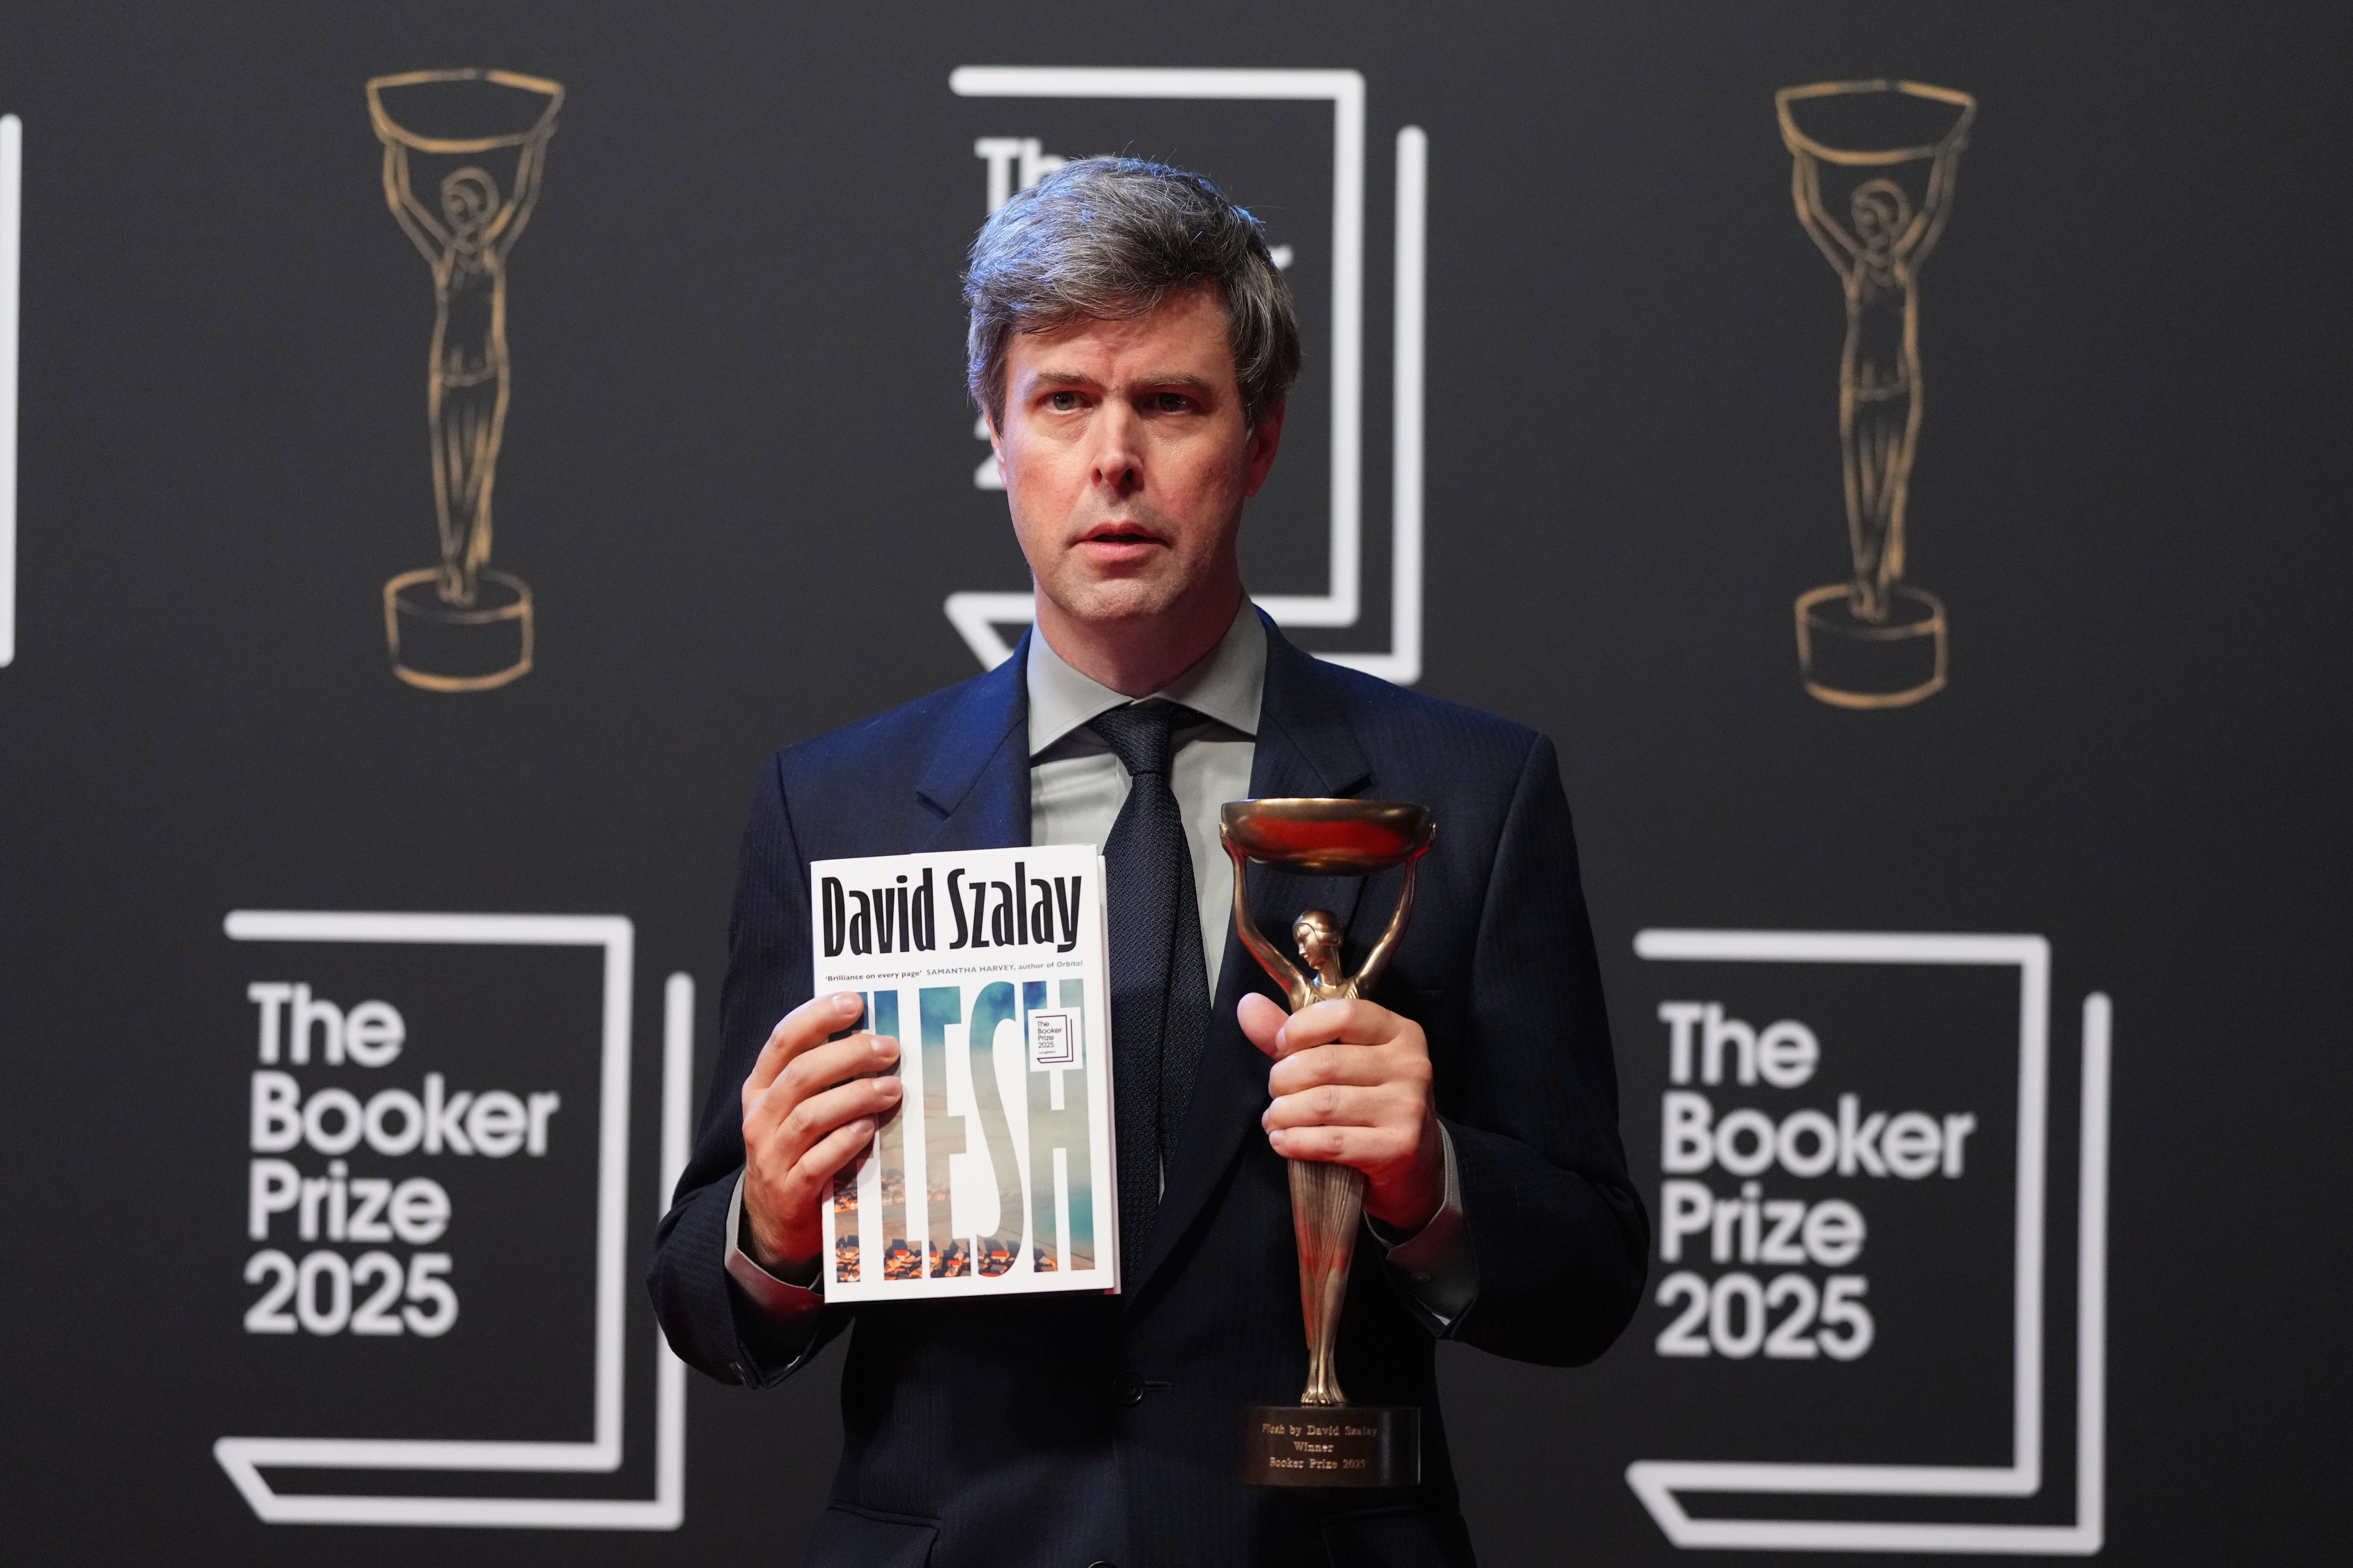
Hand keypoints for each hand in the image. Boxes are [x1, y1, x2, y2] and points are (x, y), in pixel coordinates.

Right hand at [740, 992, 903, 1275]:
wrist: (772, 1222)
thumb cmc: (797, 1151)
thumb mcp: (798, 1108)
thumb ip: (824, 1075)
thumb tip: (873, 1036)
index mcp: (761, 1088)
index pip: (783, 1041)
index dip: (817, 1017)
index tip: (855, 1002)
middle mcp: (761, 1117)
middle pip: (801, 1074)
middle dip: (848, 1055)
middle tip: (889, 1047)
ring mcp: (771, 1156)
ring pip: (809, 1116)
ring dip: (854, 1097)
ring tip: (892, 1089)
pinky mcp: (789, 1192)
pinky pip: (816, 1162)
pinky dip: (844, 1143)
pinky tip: (868, 1130)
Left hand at [1239, 991, 1443, 1233]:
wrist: (1414, 1166)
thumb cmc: (1370, 1105)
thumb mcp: (1342, 1061)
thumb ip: (1297, 1035)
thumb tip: (1249, 1005)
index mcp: (1399, 1033)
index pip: (1344, 1014)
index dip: (1300, 1029)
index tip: (1281, 1047)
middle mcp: (1411, 1065)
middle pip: (1324, 1063)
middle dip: (1283, 1080)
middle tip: (1276, 1093)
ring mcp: (1408, 1108)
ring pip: (1323, 1103)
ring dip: (1284, 1114)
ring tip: (1275, 1120)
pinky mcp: (1399, 1148)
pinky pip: (1331, 1142)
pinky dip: (1296, 1142)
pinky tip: (1283, 1141)